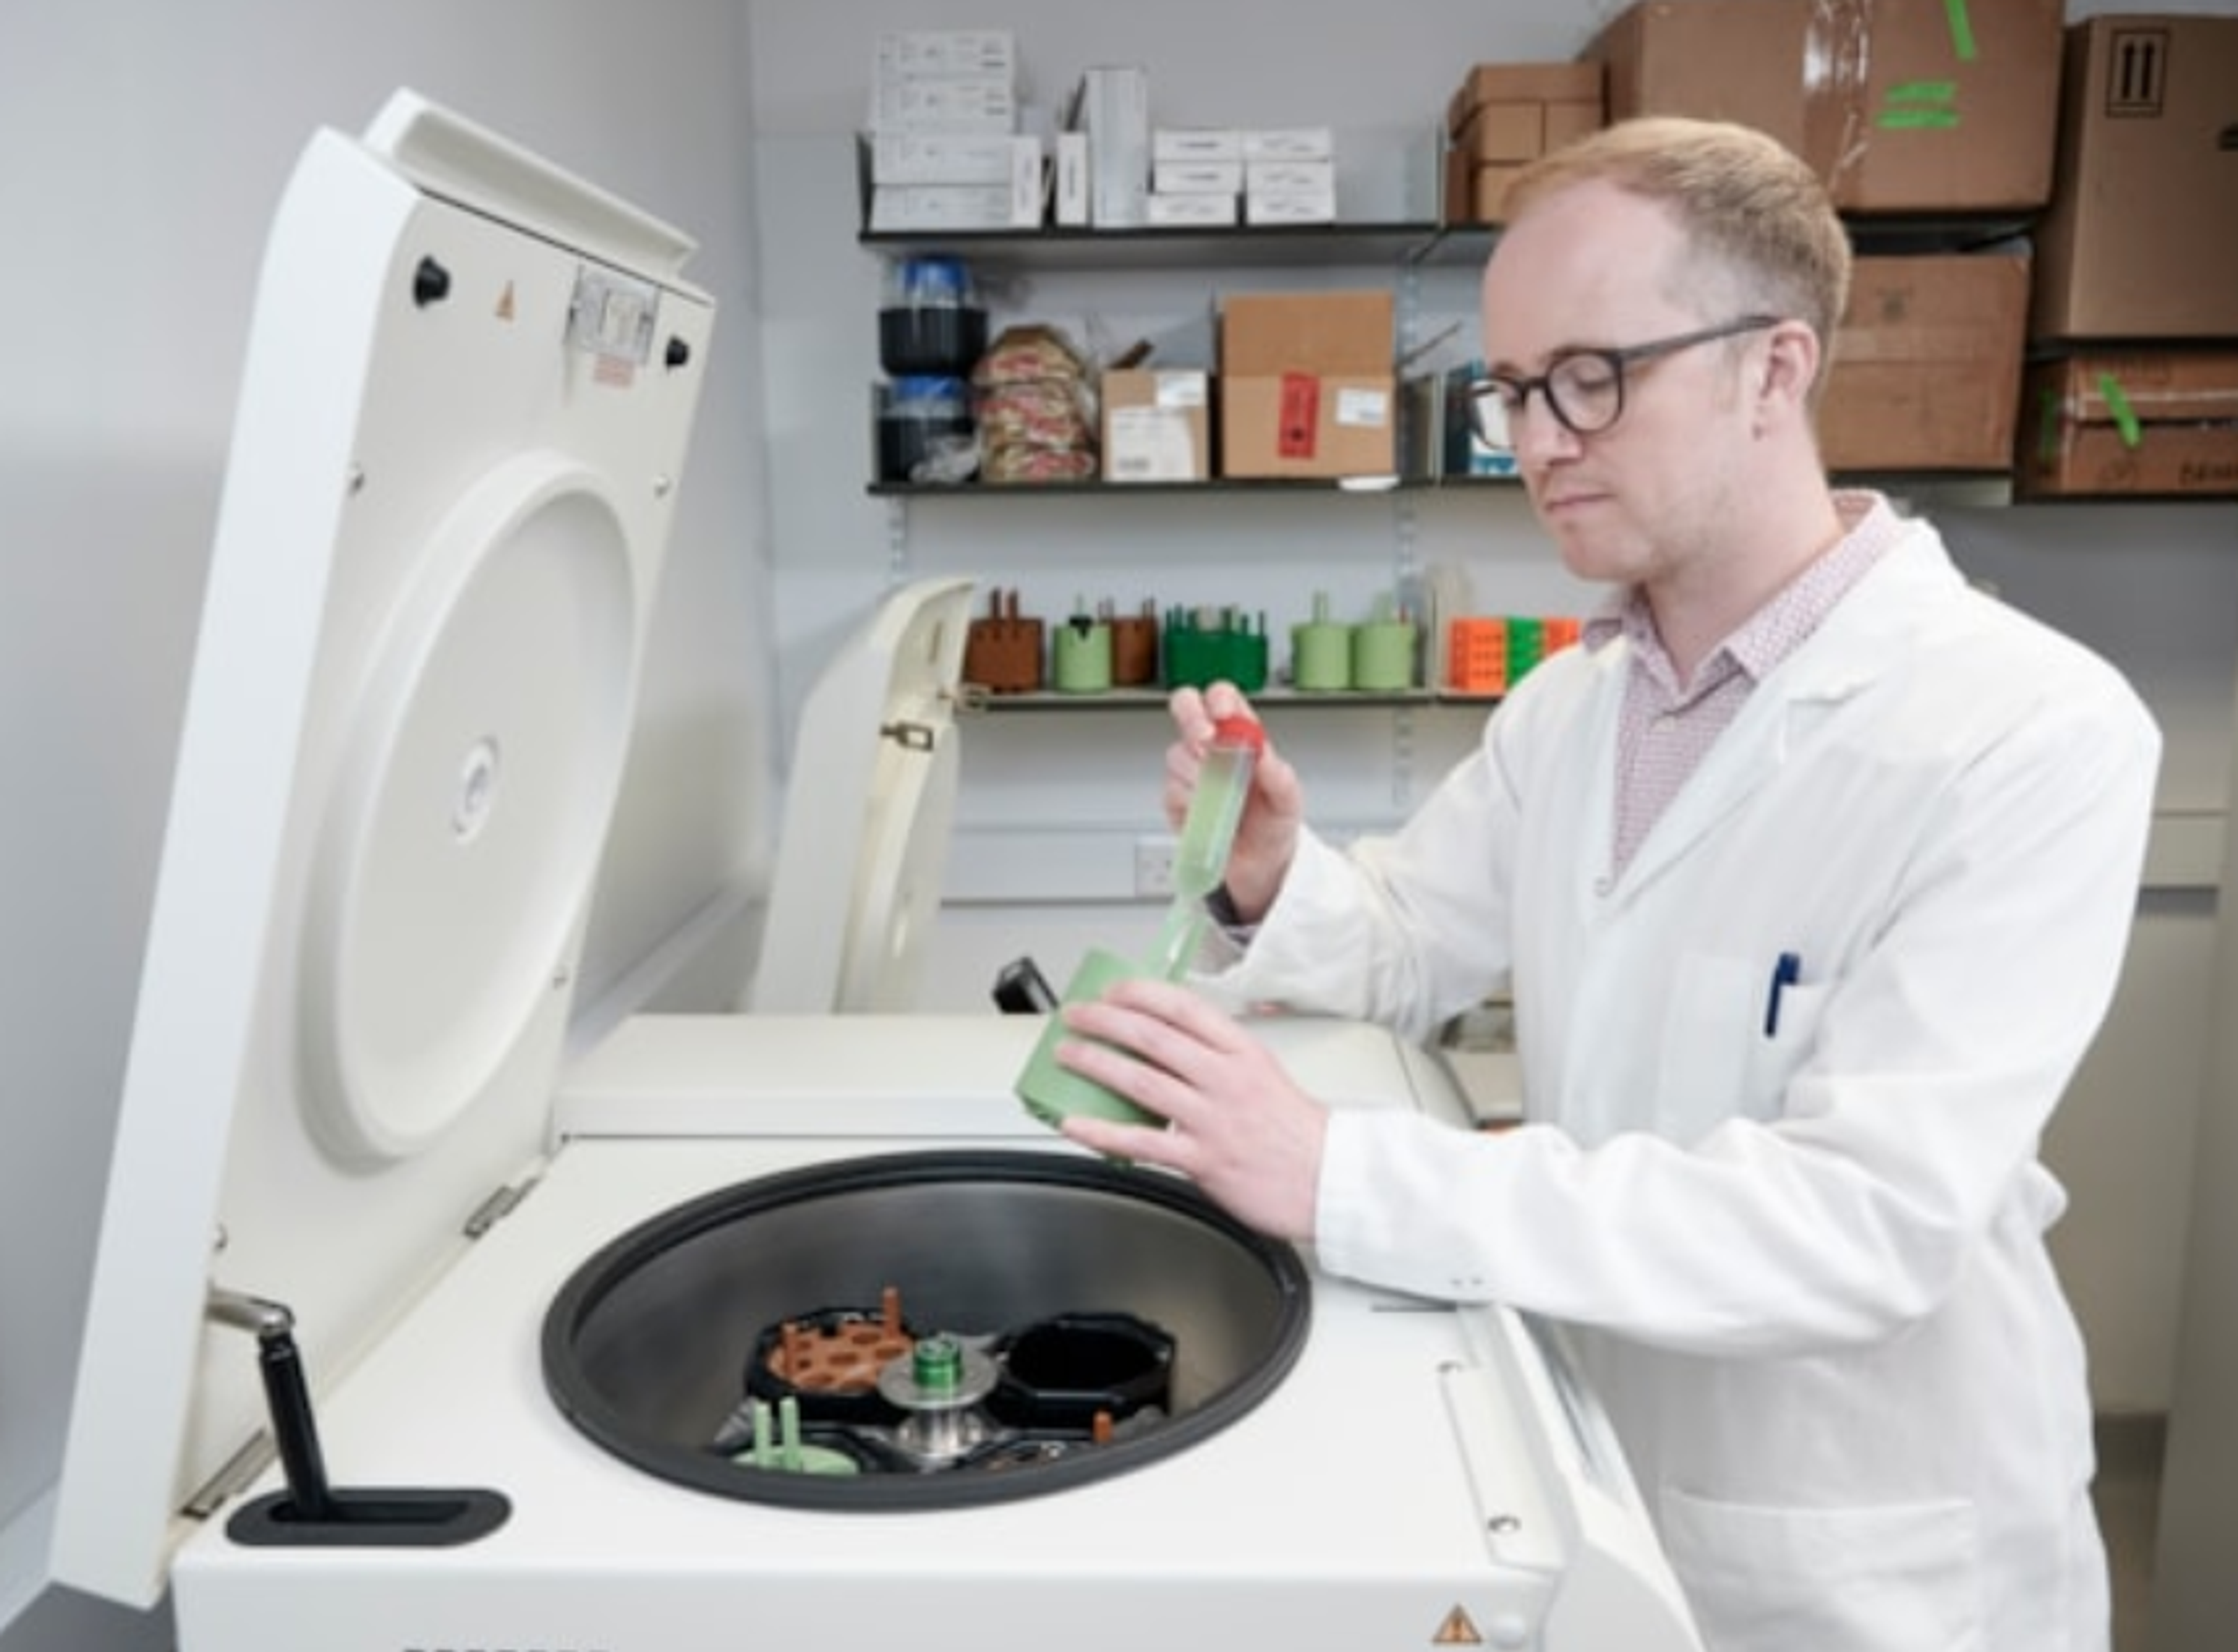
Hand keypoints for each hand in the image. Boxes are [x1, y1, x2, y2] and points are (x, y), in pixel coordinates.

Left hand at [1053, 974, 1327, 1242]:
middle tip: (1077, 1015)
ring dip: (1096, 1062)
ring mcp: (1212, 1118)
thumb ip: (1221, 1056)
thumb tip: (1174, 1042)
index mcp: (1243, 1052)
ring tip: (1067, 1054)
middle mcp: (1225, 1078)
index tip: (1115, 990)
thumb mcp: (1265, 1074)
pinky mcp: (1203, 1159)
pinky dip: (1102, 1131)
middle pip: (1153, 1036)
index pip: (1184, 1007)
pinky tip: (1076, 1123)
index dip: (1142, 993)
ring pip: (1141, 1080)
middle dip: (1106, 1020)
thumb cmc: (1299, 1132)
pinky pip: (1141, 1141)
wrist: (1332, 1180)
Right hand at [1166, 681, 1302, 921]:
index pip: (1223, 698)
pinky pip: (1172, 792)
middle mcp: (1212, 747)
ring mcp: (1190, 772)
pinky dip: (1191, 805)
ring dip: (1201, 777)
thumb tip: (1265, 757)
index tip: (1224, 717)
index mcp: (1241, 736)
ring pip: (1177, 755)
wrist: (1259, 867)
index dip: (1218, 699)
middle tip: (1206, 743)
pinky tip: (1210, 816)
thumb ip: (1280, 777)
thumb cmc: (1273, 825)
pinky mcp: (1176, 800)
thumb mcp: (1289, 802)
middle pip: (1186, 707)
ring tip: (1226, 802)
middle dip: (1192, 718)